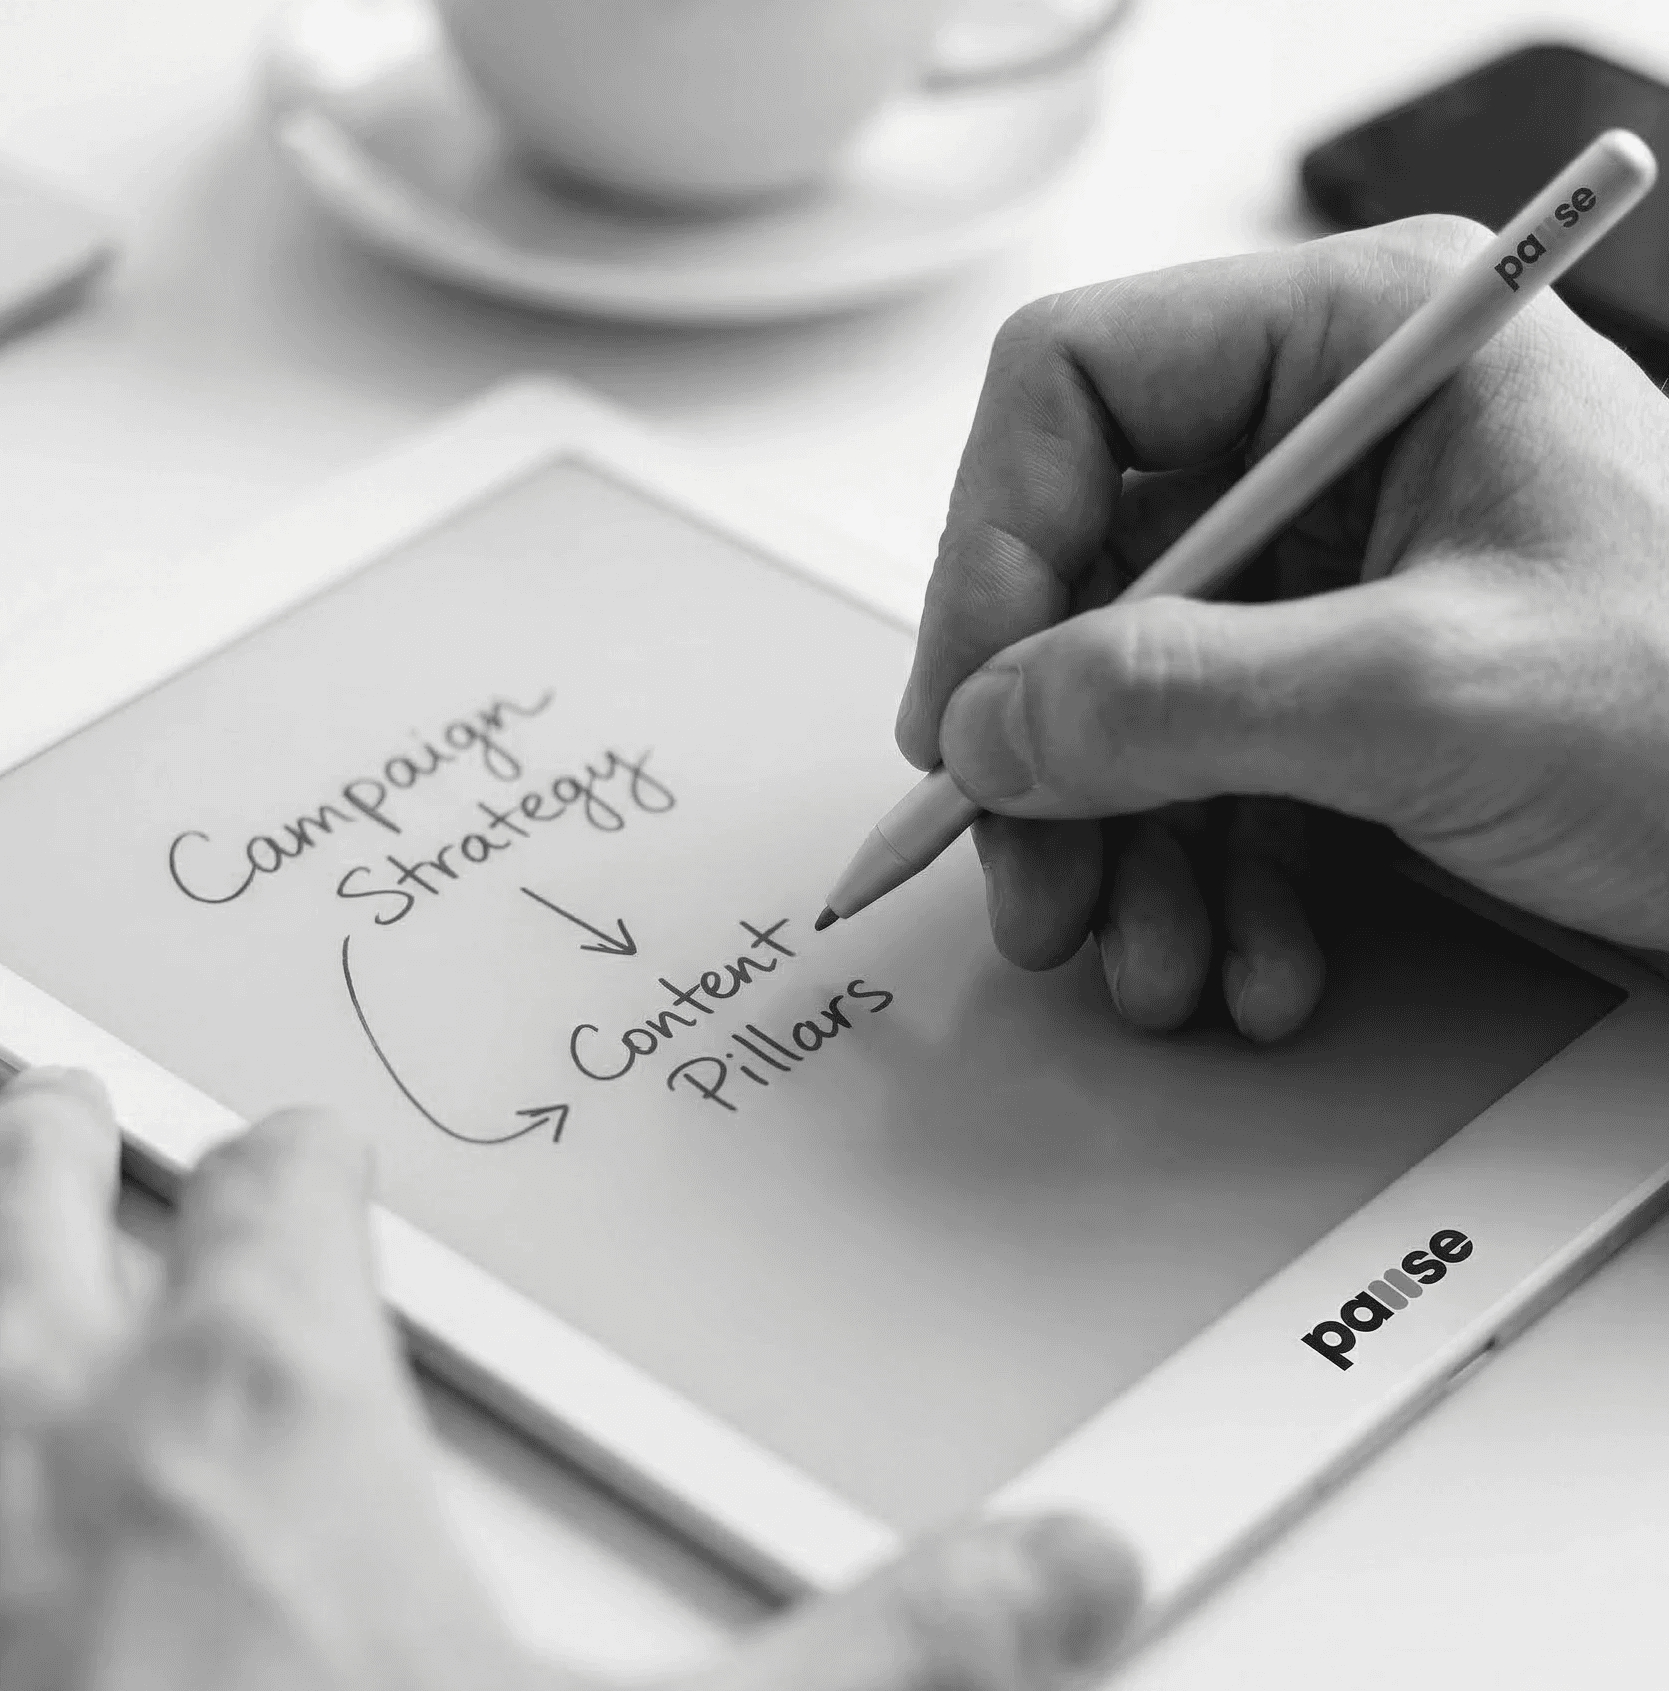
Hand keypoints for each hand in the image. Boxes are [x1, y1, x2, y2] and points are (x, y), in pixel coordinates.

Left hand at [0, 1067, 1139, 1689]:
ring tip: (2, 1162)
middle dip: (61, 1142)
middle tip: (59, 1095)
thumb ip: (886, 1652)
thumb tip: (1069, 1569)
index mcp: (259, 1409)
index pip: (282, 1191)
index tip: (314, 1151)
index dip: (302, 1159)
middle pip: (41, 1194)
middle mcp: (60, 1442)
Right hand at [897, 216, 1668, 1040]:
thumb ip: (1183, 698)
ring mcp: (1332, 576)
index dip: (990, 553)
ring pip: (1130, 699)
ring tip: (1154, 959)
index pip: (1074, 393)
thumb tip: (993, 725)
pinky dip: (1204, 880)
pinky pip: (1207, 774)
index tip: (967, 715)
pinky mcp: (1340, 687)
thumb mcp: (1431, 694)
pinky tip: (1246, 959)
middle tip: (1037, 879)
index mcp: (1357, 347)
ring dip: (1124, 849)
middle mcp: (1327, 446)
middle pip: (1084, 574)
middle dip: (1057, 757)